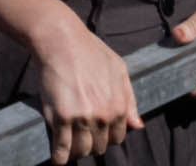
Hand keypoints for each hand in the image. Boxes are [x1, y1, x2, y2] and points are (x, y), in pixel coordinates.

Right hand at [29, 14, 142, 164]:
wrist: (61, 40)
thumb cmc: (90, 51)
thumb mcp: (119, 70)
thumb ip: (129, 99)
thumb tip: (138, 125)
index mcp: (119, 105)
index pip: (117, 138)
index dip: (106, 136)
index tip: (96, 131)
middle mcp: (103, 115)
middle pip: (99, 146)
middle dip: (91, 143)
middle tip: (80, 134)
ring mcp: (82, 118)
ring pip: (82, 151)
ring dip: (75, 151)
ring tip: (68, 144)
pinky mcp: (60, 118)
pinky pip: (61, 149)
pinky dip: (59, 157)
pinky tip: (57, 158)